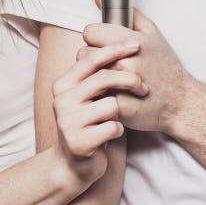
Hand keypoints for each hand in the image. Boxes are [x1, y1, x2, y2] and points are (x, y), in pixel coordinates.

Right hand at [51, 41, 147, 184]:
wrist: (73, 165)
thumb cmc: (88, 123)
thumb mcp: (86, 96)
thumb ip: (94, 73)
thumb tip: (117, 39)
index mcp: (63, 84)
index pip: (90, 58)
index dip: (115, 49)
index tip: (136, 45)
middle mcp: (62, 100)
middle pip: (103, 78)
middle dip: (129, 79)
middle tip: (143, 87)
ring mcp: (68, 122)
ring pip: (111, 105)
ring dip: (122, 113)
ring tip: (115, 119)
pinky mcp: (79, 142)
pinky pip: (113, 127)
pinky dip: (119, 130)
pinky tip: (111, 135)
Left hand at [82, 0, 195, 134]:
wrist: (180, 102)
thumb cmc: (165, 66)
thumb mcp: (153, 34)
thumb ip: (128, 13)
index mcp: (131, 42)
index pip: (90, 32)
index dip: (96, 37)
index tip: (104, 44)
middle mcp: (124, 62)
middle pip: (84, 54)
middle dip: (93, 58)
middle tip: (109, 63)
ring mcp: (120, 85)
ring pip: (86, 75)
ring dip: (93, 77)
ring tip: (109, 79)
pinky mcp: (117, 106)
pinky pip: (93, 95)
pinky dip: (98, 94)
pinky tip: (110, 93)